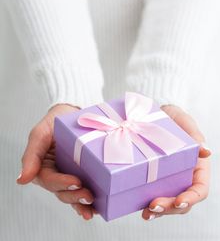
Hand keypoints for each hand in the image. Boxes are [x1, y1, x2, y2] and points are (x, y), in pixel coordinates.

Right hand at [16, 103, 97, 220]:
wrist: (72, 112)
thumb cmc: (54, 121)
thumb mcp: (40, 133)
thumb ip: (31, 155)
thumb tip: (22, 180)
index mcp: (42, 167)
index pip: (49, 180)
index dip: (61, 183)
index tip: (76, 181)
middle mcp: (54, 174)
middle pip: (61, 191)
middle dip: (74, 196)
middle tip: (88, 195)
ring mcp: (68, 175)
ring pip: (71, 195)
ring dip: (80, 203)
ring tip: (92, 206)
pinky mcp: (82, 174)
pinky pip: (82, 190)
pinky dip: (87, 201)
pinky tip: (96, 208)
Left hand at [142, 104, 210, 220]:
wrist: (153, 114)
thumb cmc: (174, 119)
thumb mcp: (185, 123)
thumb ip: (195, 136)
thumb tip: (206, 151)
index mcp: (197, 167)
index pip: (199, 189)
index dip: (191, 198)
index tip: (179, 201)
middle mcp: (184, 177)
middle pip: (182, 201)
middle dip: (170, 207)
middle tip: (154, 206)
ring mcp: (168, 180)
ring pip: (167, 202)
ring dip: (158, 211)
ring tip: (146, 213)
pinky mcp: (152, 179)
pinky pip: (151, 194)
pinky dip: (145, 203)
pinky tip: (137, 206)